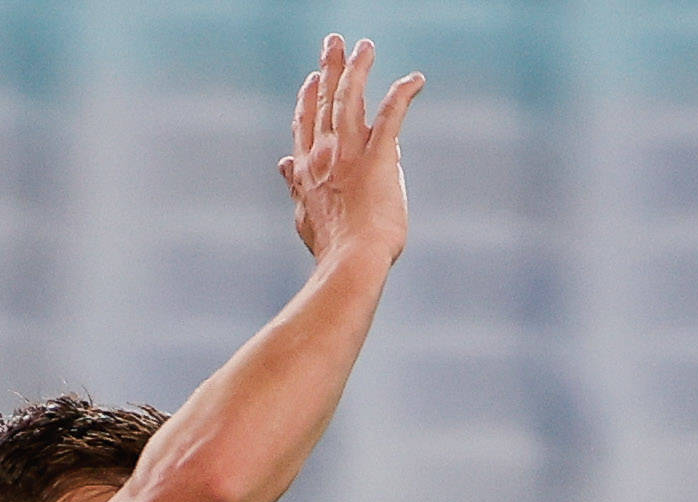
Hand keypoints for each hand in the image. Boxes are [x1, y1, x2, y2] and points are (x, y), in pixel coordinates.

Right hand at [282, 34, 422, 267]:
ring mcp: (351, 154)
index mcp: (306, 170)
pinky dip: (402, 93)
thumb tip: (283, 166)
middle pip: (325, 102)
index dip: (307, 99)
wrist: (350, 262)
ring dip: (358, 68)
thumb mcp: (304, 216)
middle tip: (333, 42)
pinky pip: (391, 116)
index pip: (304, 125)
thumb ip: (295, 187)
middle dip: (329, 68)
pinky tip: (414, 79)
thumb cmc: (332, 249)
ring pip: (351, 99)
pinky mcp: (379, 158)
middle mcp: (324, 155)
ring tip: (364, 47)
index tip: (311, 79)